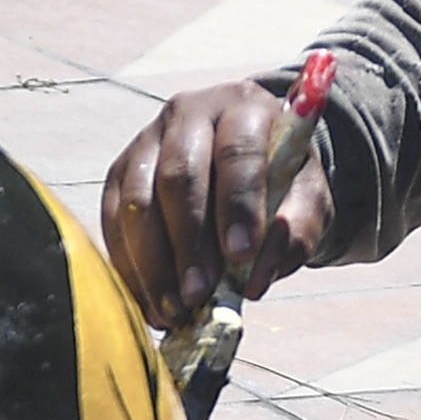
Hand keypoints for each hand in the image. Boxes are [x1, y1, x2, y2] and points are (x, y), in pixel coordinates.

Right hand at [102, 77, 338, 331]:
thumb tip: (252, 282)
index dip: (238, 206)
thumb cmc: (280, 182)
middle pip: (179, 177)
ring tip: (172, 311)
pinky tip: (149, 302)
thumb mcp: (307, 201)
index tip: (242, 257)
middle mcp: (189, 113)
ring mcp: (147, 139)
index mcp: (244, 108)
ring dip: (152, 263)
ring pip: (137, 201)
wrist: (246, 160)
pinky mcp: (120, 171)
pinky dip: (129, 266)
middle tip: (198, 296)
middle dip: (188, 243)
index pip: (237, 152)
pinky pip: (112, 220)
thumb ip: (295, 234)